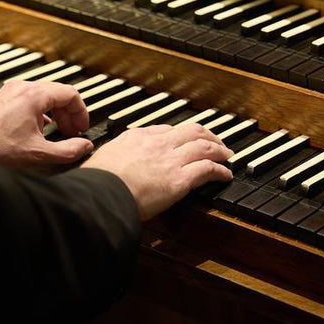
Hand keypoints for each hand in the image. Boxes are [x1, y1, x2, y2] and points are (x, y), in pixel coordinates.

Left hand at [0, 80, 93, 166]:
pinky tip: (37, 131)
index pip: (70, 94)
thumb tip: (84, 147)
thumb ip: (68, 150)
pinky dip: (39, 113)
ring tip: (56, 133)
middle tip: (72, 133)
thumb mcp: (39, 153)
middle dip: (69, 114)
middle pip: (57, 93)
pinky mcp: (0, 100)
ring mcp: (9, 92)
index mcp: (34, 95)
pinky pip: (28, 100)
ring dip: (55, 114)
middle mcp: (21, 88)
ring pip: (43, 96)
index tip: (81, 128)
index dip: (81, 112)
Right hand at [81, 123, 232, 219]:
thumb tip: (113, 157)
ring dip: (220, 150)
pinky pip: (208, 169)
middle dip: (208, 135)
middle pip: (192, 131)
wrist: (101, 193)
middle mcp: (158, 144)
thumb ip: (114, 154)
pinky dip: (221, 170)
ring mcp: (171, 160)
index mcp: (138, 137)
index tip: (187, 139)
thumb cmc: (97, 182)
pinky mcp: (180, 179)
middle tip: (217, 142)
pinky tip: (226, 175)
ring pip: (205, 146)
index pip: (167, 130)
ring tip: (227, 155)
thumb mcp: (102, 157)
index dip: (182, 134)